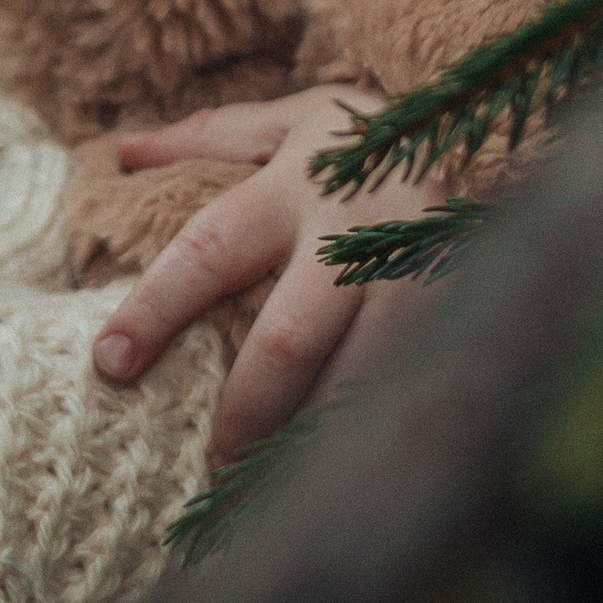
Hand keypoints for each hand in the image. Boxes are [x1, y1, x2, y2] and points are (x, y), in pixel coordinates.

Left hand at [90, 84, 435, 465]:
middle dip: (246, 406)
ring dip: (313, 435)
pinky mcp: (466, 310)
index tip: (109, 363)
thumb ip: (209, 138)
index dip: (156, 307)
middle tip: (213, 456)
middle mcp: (353, 232)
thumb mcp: (290, 119)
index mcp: (294, 185)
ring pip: (359, 377)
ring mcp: (416, 275)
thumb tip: (122, 153)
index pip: (208, 249)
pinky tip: (354, 467)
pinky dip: (378, 428)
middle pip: (289, 337)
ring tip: (276, 483)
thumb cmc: (367, 136)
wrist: (493, 120)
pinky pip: (416, 386)